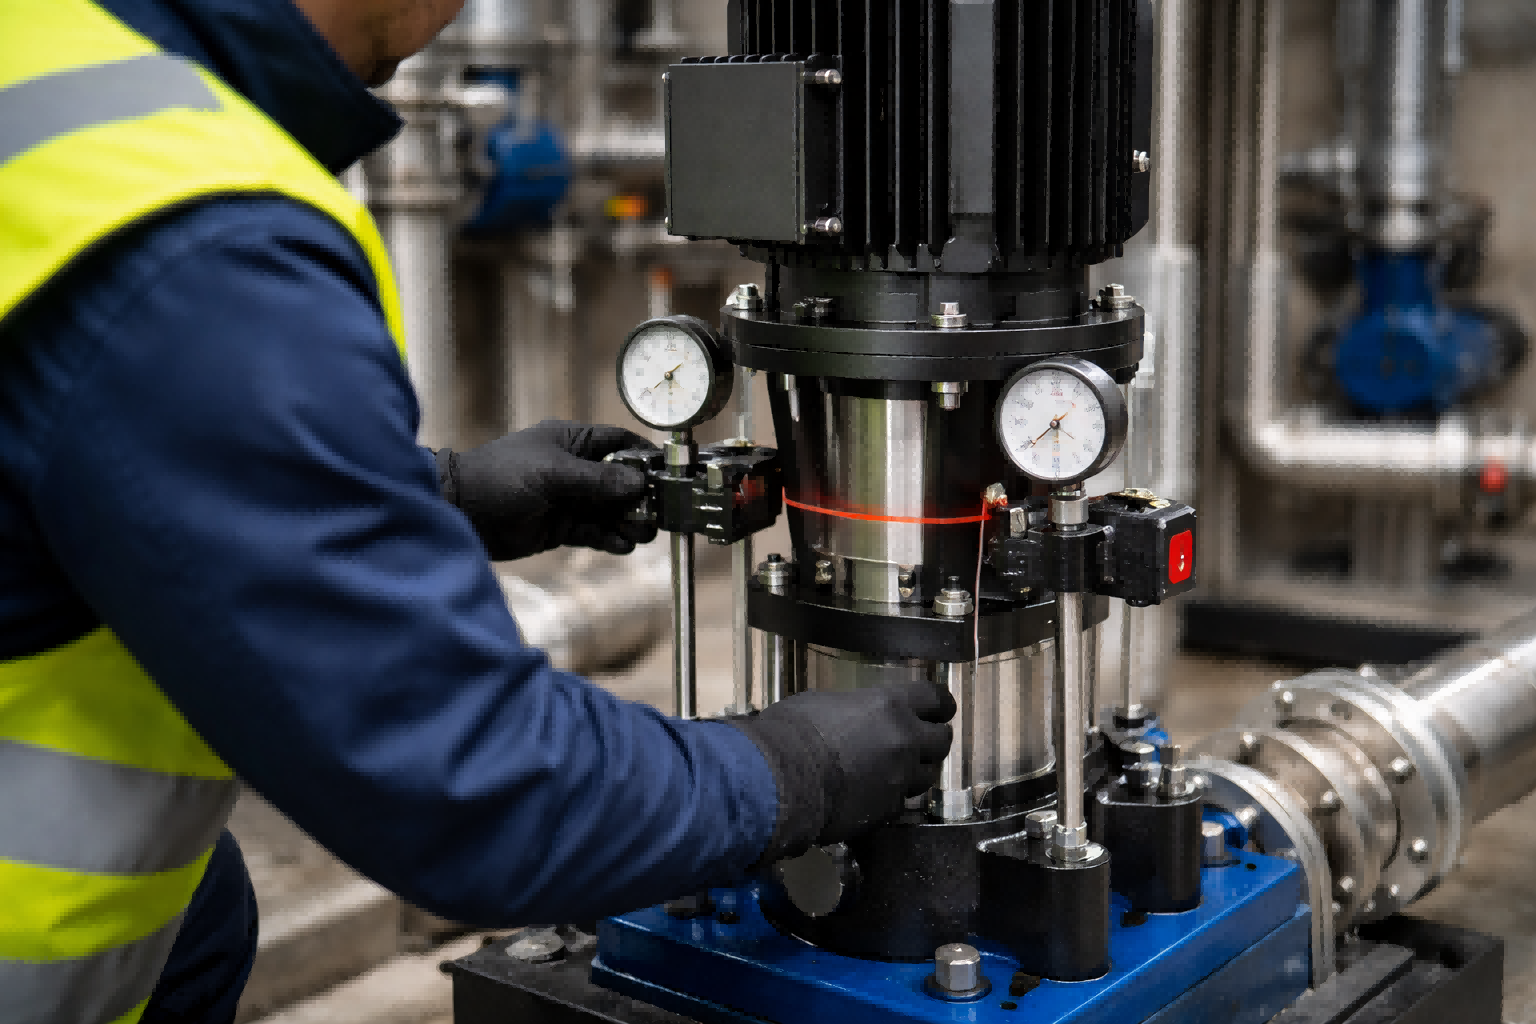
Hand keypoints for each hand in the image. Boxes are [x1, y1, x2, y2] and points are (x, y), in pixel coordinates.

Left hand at [437, 420, 657, 560]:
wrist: (460, 511)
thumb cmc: (502, 477)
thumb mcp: (552, 473)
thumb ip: (597, 479)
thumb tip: (638, 482)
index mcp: (573, 442)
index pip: (619, 444)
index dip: (644, 457)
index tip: (667, 474)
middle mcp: (575, 469)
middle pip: (621, 481)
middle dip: (641, 497)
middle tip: (659, 513)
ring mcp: (568, 499)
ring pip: (610, 510)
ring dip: (628, 521)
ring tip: (643, 533)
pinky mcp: (561, 527)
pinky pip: (594, 532)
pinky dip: (610, 538)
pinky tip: (623, 545)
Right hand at [728, 682, 955, 862]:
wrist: (780, 782)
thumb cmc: (791, 733)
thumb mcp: (823, 703)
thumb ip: (854, 709)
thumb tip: (854, 715)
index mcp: (890, 706)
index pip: (936, 699)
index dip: (940, 705)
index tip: (939, 710)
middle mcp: (904, 741)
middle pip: (942, 741)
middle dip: (932, 741)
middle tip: (918, 742)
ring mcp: (899, 779)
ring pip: (927, 776)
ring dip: (914, 772)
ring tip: (893, 771)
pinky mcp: (887, 811)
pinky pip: (900, 802)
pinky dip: (891, 798)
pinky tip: (871, 794)